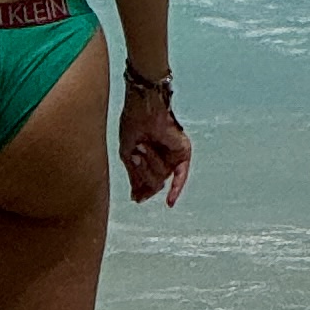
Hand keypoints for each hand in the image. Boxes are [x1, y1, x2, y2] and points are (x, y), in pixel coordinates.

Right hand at [119, 82, 190, 207]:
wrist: (144, 107)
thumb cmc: (132, 124)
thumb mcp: (127, 154)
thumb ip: (135, 177)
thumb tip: (136, 198)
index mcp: (147, 157)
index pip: (146, 181)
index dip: (142, 190)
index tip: (137, 198)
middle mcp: (161, 158)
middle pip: (154, 182)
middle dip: (143, 171)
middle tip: (136, 155)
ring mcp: (172, 155)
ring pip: (161, 177)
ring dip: (150, 163)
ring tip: (143, 146)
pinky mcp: (183, 152)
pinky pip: (180, 175)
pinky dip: (175, 188)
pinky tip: (169, 201)